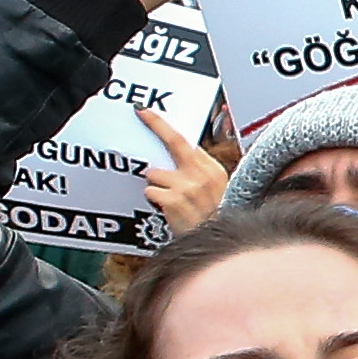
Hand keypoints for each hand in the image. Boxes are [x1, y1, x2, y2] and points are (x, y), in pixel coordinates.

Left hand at [135, 105, 228, 234]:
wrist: (215, 246)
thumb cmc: (213, 221)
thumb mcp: (217, 193)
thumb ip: (198, 172)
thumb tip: (175, 155)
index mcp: (214, 171)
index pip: (186, 141)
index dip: (163, 125)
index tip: (147, 112)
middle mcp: (203, 174)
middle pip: (173, 142)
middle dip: (155, 125)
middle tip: (140, 112)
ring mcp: (188, 186)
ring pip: (154, 173)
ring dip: (156, 186)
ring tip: (170, 201)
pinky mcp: (174, 199)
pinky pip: (150, 191)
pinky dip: (154, 201)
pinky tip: (167, 211)